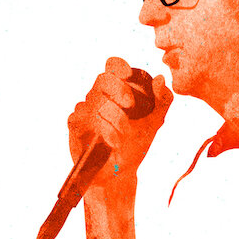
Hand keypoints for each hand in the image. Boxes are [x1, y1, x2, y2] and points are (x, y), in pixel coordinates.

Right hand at [68, 57, 172, 188]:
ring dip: (113, 117)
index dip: (118, 66)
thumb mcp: (155, 123)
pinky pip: (82, 117)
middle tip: (130, 104)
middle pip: (103, 79)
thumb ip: (162, 101)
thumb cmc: (135, 145)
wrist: (121, 172)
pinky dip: (101, 129)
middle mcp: (98, 97)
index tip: (128, 74)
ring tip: (124, 133)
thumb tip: (161, 79)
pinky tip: (113, 141)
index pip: (112, 66)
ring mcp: (85, 110)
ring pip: (94, 101)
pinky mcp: (75, 126)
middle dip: (118, 89)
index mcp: (116, 91)